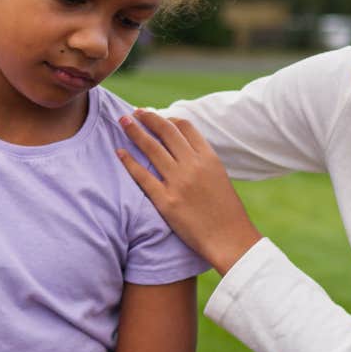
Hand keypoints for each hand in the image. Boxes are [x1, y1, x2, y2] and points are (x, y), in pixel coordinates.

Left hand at [117, 110, 262, 274]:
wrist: (230, 239)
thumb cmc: (227, 211)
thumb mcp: (219, 177)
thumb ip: (202, 161)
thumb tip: (183, 149)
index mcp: (209, 157)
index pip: (184, 127)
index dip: (167, 119)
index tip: (155, 117)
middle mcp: (193, 165)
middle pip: (166, 132)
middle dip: (148, 118)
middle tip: (134, 112)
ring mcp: (178, 182)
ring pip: (151, 148)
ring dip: (135, 132)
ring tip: (122, 122)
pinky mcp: (166, 201)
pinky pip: (142, 176)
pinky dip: (129, 161)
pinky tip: (120, 152)